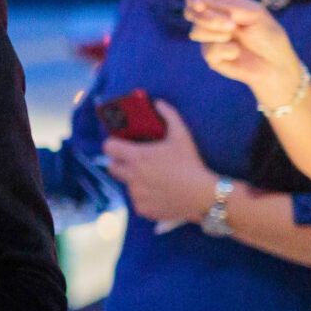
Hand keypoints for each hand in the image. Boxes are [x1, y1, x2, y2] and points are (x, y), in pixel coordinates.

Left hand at [103, 100, 214, 223]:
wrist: (202, 194)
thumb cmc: (191, 163)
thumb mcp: (182, 135)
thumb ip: (169, 115)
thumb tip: (158, 102)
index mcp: (137, 157)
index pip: (108, 148)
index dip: (113, 145)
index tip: (121, 145)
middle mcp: (131, 176)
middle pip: (111, 167)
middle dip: (120, 163)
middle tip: (136, 162)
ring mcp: (135, 194)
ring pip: (126, 184)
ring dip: (135, 180)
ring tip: (155, 178)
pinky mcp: (142, 208)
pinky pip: (137, 200)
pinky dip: (145, 197)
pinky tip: (160, 193)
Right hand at [183, 0, 306, 106]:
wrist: (275, 64)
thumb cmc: (268, 35)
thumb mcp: (253, 13)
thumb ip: (227, 6)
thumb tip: (200, 2)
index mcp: (225, 3)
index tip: (200, 5)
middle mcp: (214, 18)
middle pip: (190, 11)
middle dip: (207, 18)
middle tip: (230, 26)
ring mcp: (211, 37)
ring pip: (196, 31)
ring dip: (218, 34)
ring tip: (236, 38)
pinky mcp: (211, 55)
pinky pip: (208, 49)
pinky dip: (225, 50)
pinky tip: (236, 52)